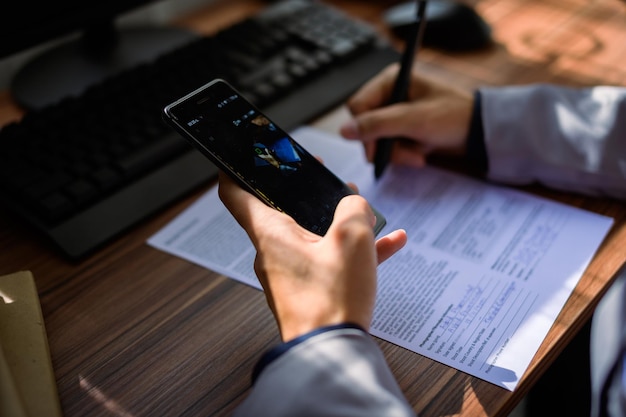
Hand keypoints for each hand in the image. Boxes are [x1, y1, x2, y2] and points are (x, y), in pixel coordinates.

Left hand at [218, 172, 406, 340]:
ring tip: (365, 211)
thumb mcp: (352, 239)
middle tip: (327, 179)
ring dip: (338, 222)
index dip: (235, 169)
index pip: (235, 193)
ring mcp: (291, 273)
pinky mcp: (309, 290)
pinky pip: (330, 261)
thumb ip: (353, 209)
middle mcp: (274, 252)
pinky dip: (354, 250)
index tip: (245, 156)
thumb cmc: (332, 300)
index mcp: (271, 233)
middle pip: (282, 210)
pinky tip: (390, 243)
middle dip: (307, 193)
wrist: (333, 354)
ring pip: (313, 235)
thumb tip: (353, 205)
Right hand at [340, 63, 473, 166]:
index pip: (357, 106)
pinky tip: (420, 153)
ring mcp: (396, 113)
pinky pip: (389, 146)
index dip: (364, 129)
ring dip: (396, 153)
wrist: (480, 133)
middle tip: (407, 156)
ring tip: (418, 155)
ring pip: (376, 140)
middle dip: (385, 146)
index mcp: (390, 80)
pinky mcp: (402, 128)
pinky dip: (403, 154)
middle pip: (366, 126)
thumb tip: (343, 131)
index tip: (377, 148)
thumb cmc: (453, 117)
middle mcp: (389, 94)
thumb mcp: (414, 120)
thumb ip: (378, 125)